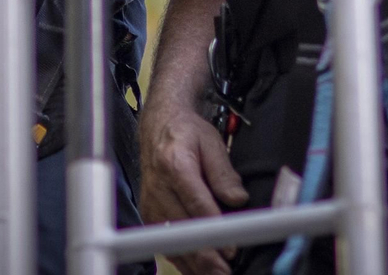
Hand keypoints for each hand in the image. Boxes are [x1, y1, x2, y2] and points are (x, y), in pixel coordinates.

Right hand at [140, 105, 248, 274]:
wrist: (158, 127)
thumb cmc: (186, 134)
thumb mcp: (211, 142)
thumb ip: (224, 172)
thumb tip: (238, 199)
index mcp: (175, 164)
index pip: (196, 204)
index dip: (215, 229)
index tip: (231, 247)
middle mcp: (158, 187)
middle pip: (182, 230)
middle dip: (206, 256)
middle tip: (226, 270)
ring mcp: (151, 204)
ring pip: (171, 243)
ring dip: (194, 263)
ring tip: (217, 274)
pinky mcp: (149, 215)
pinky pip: (164, 244)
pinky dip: (182, 259)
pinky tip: (199, 269)